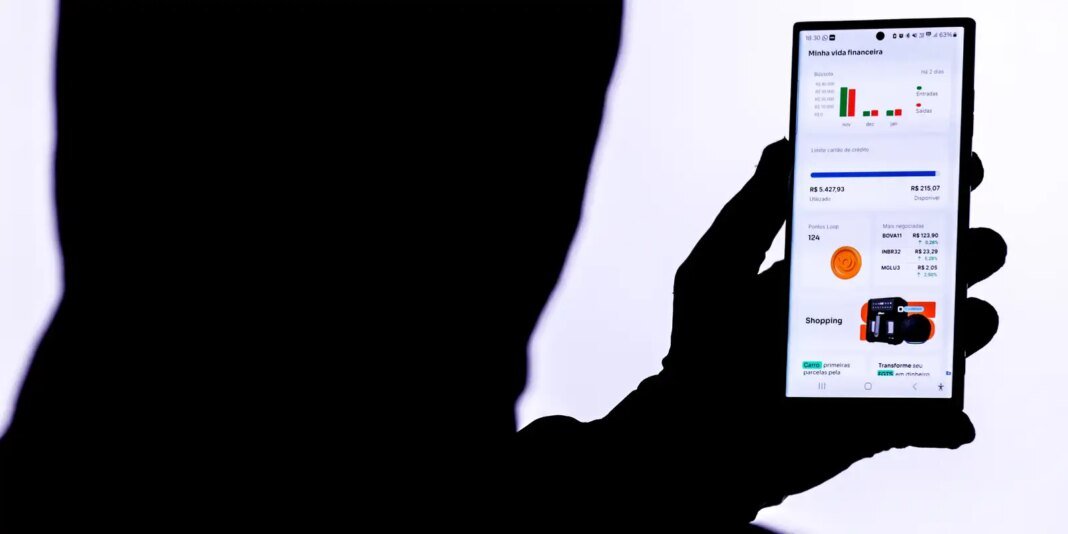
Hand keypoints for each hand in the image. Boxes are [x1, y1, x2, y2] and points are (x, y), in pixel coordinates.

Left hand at [661, 138, 1005, 508]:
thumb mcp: (716, 269)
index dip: (936, 191)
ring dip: (971, 325)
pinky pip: (937, 418)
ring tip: (964, 319)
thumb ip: (751, 212)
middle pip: (942, 270)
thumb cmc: (700, 348)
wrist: (694, 433)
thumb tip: (786, 147)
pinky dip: (949, 420)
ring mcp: (881, 362)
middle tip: (973, 243)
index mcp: (834, 267)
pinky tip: (947, 418)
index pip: (897, 221)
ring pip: (954, 337)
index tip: (960, 166)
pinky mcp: (884, 417)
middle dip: (971, 250)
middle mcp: (866, 307)